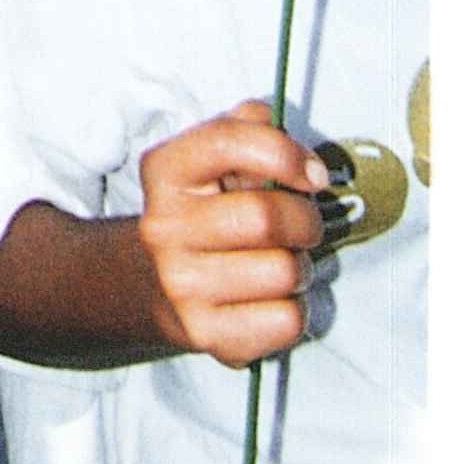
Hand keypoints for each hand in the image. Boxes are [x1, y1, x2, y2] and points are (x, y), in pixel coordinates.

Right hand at [133, 106, 327, 364]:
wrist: (149, 283)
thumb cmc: (200, 211)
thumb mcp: (207, 159)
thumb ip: (245, 130)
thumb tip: (289, 137)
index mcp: (165, 171)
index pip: (229, 143)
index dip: (286, 154)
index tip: (313, 175)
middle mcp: (165, 227)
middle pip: (267, 218)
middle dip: (305, 220)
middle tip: (304, 225)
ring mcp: (182, 284)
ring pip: (284, 272)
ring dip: (299, 268)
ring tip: (280, 263)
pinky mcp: (207, 333)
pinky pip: (286, 320)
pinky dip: (295, 309)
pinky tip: (272, 299)